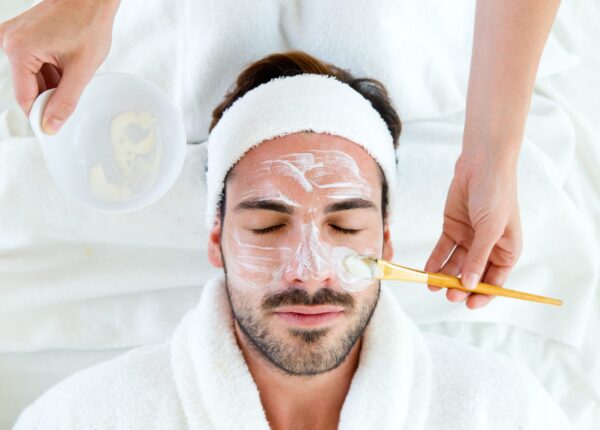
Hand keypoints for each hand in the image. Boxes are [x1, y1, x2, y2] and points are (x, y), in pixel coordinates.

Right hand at [0, 0, 118, 133]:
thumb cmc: (88, 23)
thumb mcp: (81, 70)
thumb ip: (66, 101)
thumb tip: (51, 125)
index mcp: (19, 50)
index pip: (25, 98)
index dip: (42, 115)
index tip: (55, 127)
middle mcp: (10, 42)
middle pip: (28, 87)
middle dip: (52, 94)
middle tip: (74, 91)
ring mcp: (15, 36)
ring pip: (33, 77)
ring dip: (54, 82)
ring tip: (73, 70)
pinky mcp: (24, 35)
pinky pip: (34, 63)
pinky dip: (52, 70)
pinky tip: (68, 65)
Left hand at [425, 154, 521, 308]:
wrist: (481, 164)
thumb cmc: (495, 194)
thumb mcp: (490, 228)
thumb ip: (479, 257)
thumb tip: (471, 285)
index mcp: (507, 250)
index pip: (496, 280)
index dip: (483, 294)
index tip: (469, 304)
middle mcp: (488, 248)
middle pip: (473, 275)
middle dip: (461, 287)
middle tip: (449, 294)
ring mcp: (469, 238)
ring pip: (456, 265)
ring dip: (445, 276)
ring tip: (433, 285)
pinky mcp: (453, 228)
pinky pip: (443, 250)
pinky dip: (435, 261)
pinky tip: (427, 271)